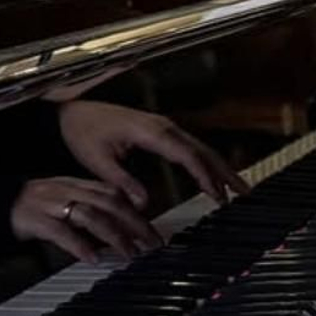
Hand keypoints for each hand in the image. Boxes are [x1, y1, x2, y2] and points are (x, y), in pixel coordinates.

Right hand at [10, 176, 163, 262]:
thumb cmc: (35, 206)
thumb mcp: (66, 200)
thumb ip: (92, 207)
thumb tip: (124, 225)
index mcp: (77, 184)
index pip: (114, 193)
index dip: (136, 211)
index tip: (153, 229)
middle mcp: (67, 190)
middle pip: (110, 203)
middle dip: (135, 224)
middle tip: (152, 243)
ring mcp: (51, 204)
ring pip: (91, 216)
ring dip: (115, 236)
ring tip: (129, 253)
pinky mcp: (34, 220)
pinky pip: (60, 232)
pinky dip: (80, 245)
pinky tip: (94, 258)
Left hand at [58, 100, 245, 204]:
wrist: (72, 111)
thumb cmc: (83, 131)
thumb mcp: (97, 159)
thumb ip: (121, 182)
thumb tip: (142, 204)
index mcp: (153, 132)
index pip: (188, 156)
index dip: (205, 176)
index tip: (217, 195)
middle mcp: (165, 127)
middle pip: (203, 151)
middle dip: (225, 172)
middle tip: (243, 193)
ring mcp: (166, 128)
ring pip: (201, 149)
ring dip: (219, 168)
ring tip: (236, 188)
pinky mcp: (162, 132)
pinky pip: (191, 148)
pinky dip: (206, 163)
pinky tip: (212, 176)